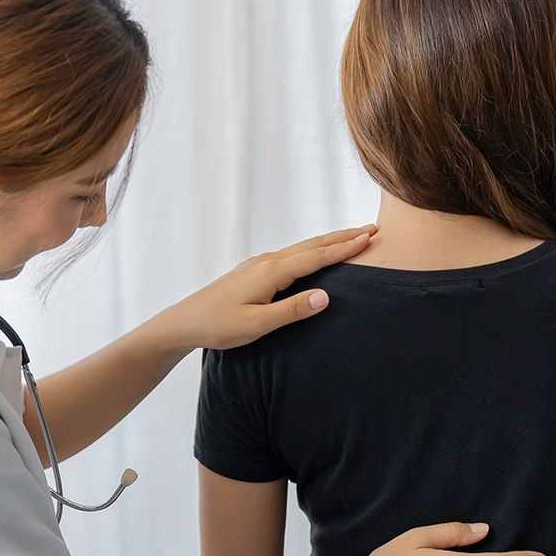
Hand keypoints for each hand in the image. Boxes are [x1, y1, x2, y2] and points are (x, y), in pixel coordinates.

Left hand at [162, 226, 375, 350]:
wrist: (185, 321)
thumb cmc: (219, 327)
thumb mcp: (257, 325)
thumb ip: (292, 310)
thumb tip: (326, 296)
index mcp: (271, 272)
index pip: (316, 257)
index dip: (345, 248)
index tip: (369, 238)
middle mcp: (267, 261)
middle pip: (312, 245)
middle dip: (343, 237)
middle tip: (371, 229)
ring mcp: (260, 264)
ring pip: (302, 247)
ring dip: (329, 241)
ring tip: (352, 236)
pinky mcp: (255, 271)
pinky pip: (292, 254)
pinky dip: (313, 249)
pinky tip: (317, 252)